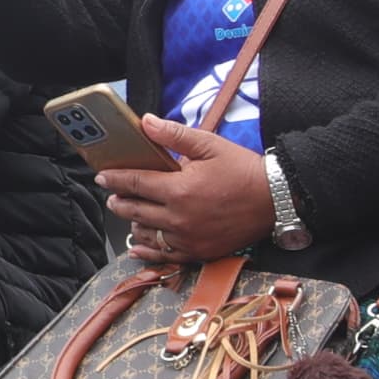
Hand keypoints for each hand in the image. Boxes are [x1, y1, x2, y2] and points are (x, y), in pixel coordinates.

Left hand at [100, 116, 272, 263]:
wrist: (275, 199)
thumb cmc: (243, 169)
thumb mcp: (209, 145)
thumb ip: (174, 135)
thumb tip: (145, 122)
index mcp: (179, 189)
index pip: (136, 183)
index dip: (116, 179)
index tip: (103, 176)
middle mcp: (179, 218)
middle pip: (136, 211)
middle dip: (120, 201)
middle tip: (112, 195)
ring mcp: (189, 239)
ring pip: (147, 235)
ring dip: (132, 225)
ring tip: (127, 214)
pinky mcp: (199, 252)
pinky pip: (166, 256)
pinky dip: (148, 252)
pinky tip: (138, 248)